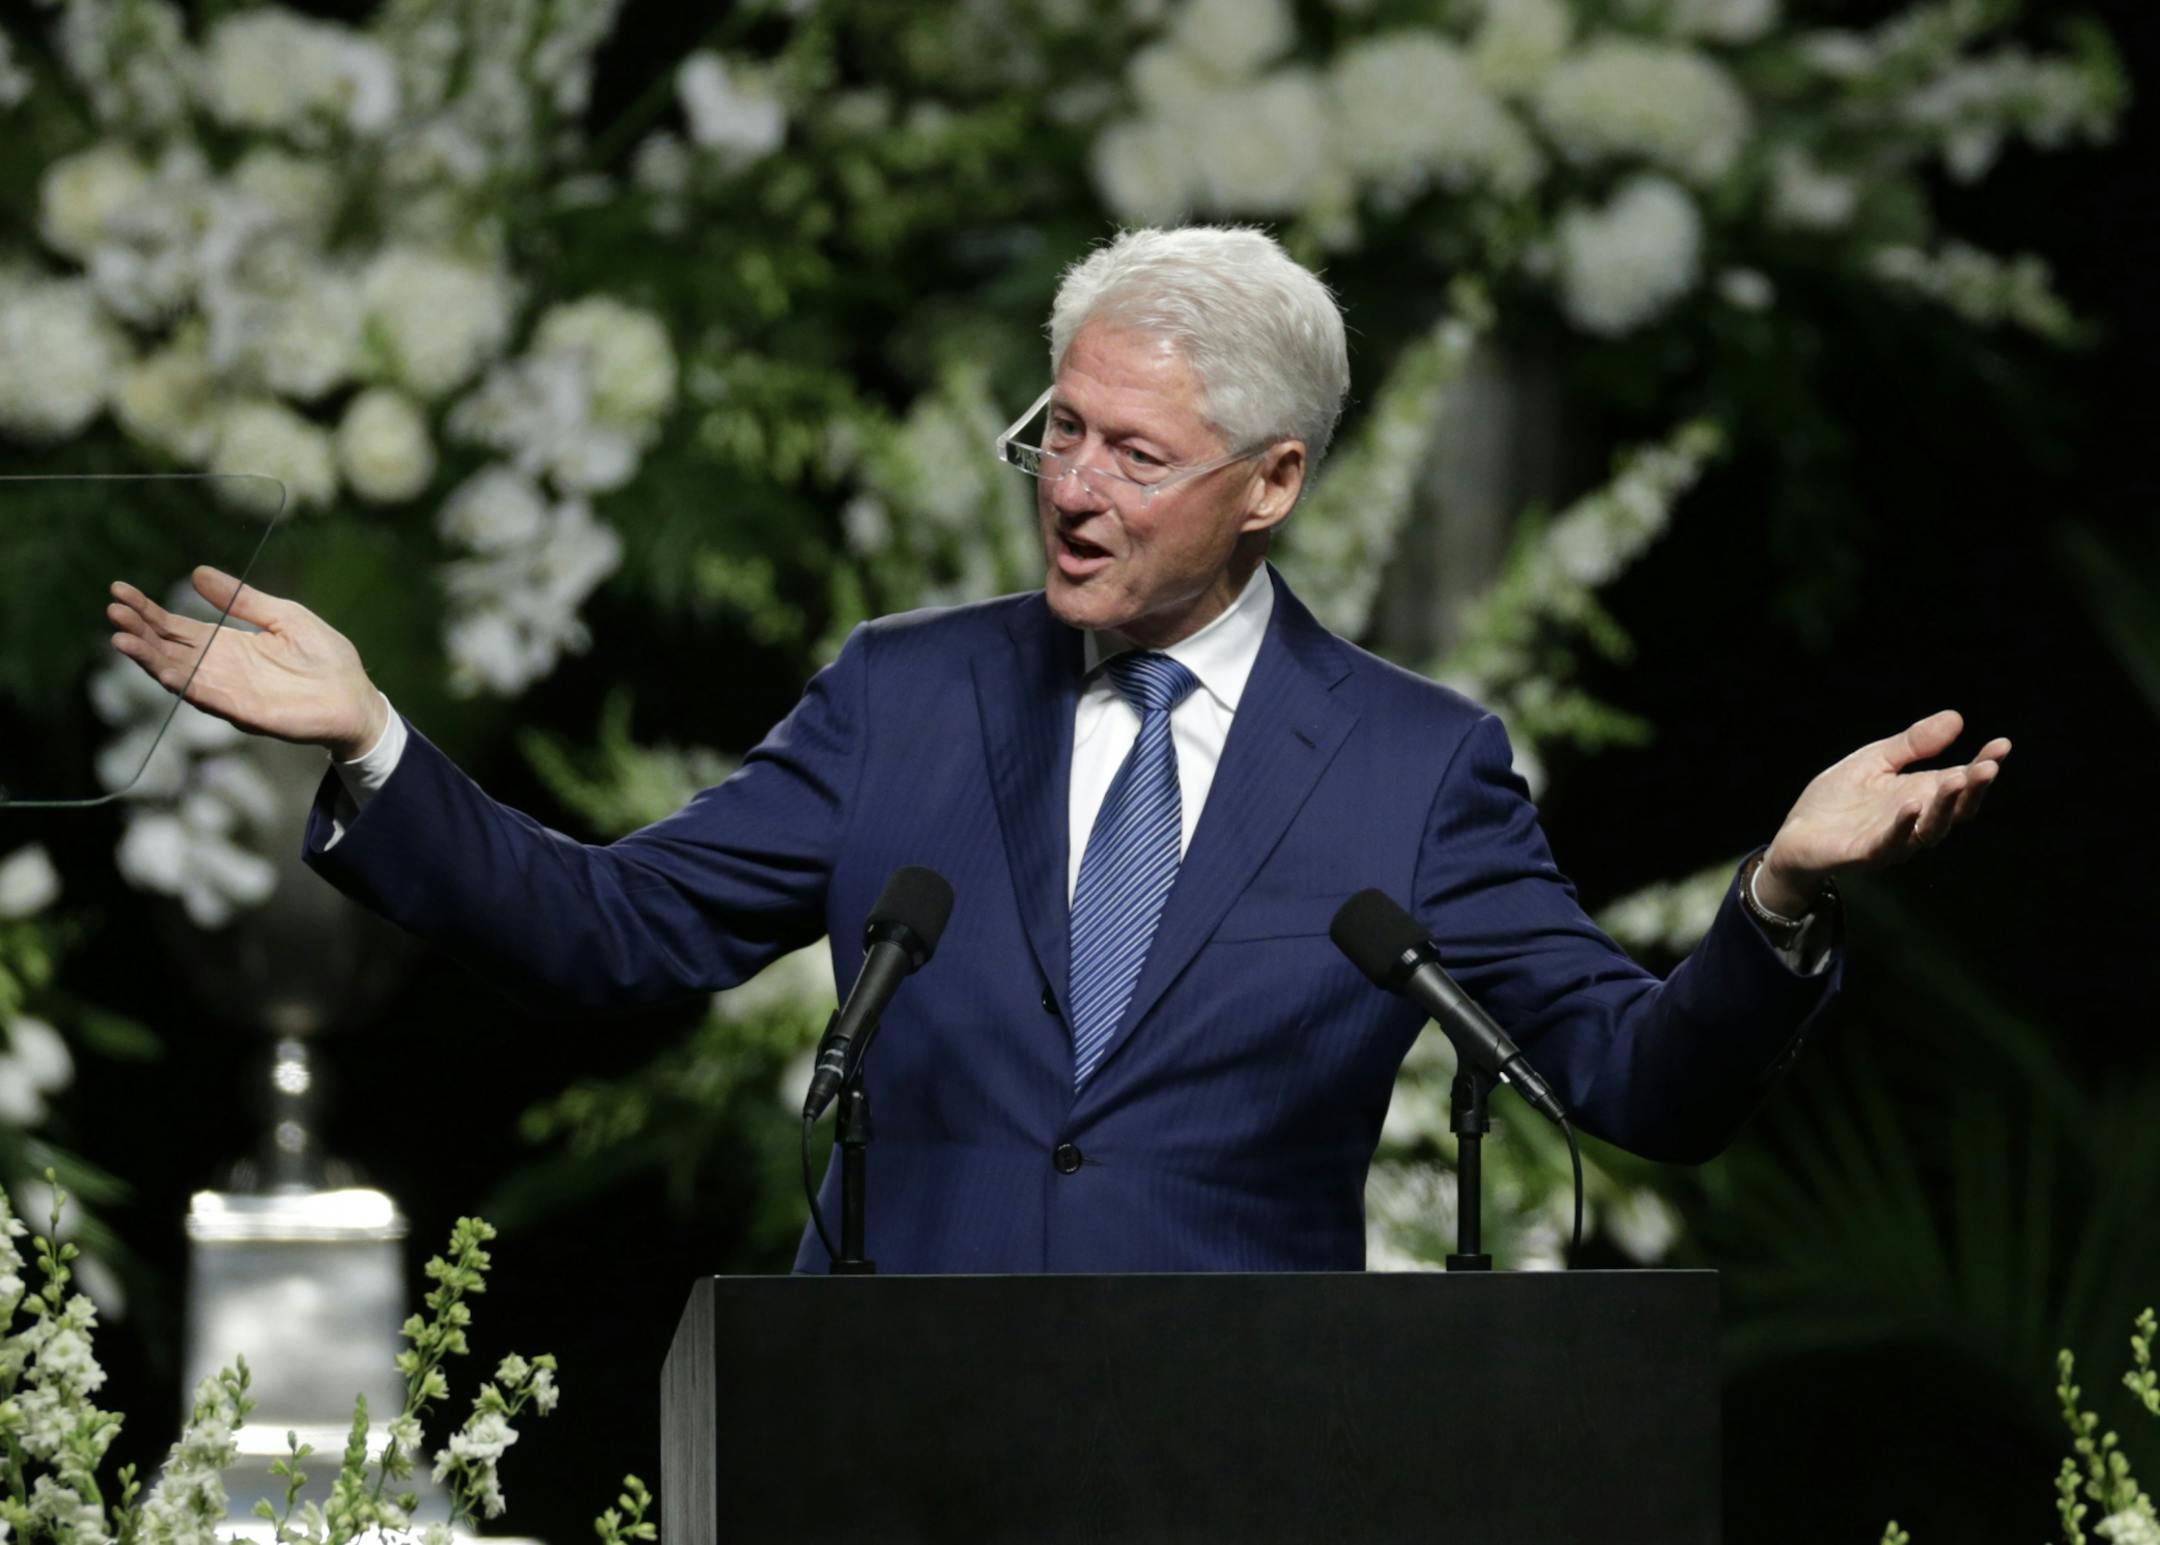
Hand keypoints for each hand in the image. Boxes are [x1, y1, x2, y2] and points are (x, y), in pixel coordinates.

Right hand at [107, 565, 387, 760]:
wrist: (355, 698)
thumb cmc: (324, 657)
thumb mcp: (283, 616)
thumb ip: (242, 599)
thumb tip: (197, 573)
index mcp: (227, 643)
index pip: (176, 626)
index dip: (147, 611)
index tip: (119, 591)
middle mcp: (220, 668)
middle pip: (169, 648)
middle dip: (140, 631)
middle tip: (113, 611)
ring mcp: (230, 690)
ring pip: (180, 674)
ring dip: (150, 659)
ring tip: (122, 640)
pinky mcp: (246, 711)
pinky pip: (210, 698)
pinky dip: (186, 685)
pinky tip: (165, 671)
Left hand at [1759, 709, 2010, 913]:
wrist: (1796, 834)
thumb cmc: (1840, 799)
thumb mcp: (1876, 761)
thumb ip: (1913, 744)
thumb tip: (1957, 718)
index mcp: (1922, 795)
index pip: (1962, 782)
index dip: (1983, 766)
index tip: (2002, 745)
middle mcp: (1915, 821)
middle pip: (1955, 809)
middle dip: (1973, 788)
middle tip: (1988, 766)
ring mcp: (1893, 841)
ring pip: (1928, 828)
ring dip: (1944, 805)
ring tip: (1956, 778)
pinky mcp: (1864, 855)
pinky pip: (1888, 844)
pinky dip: (1902, 826)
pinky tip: (1911, 805)